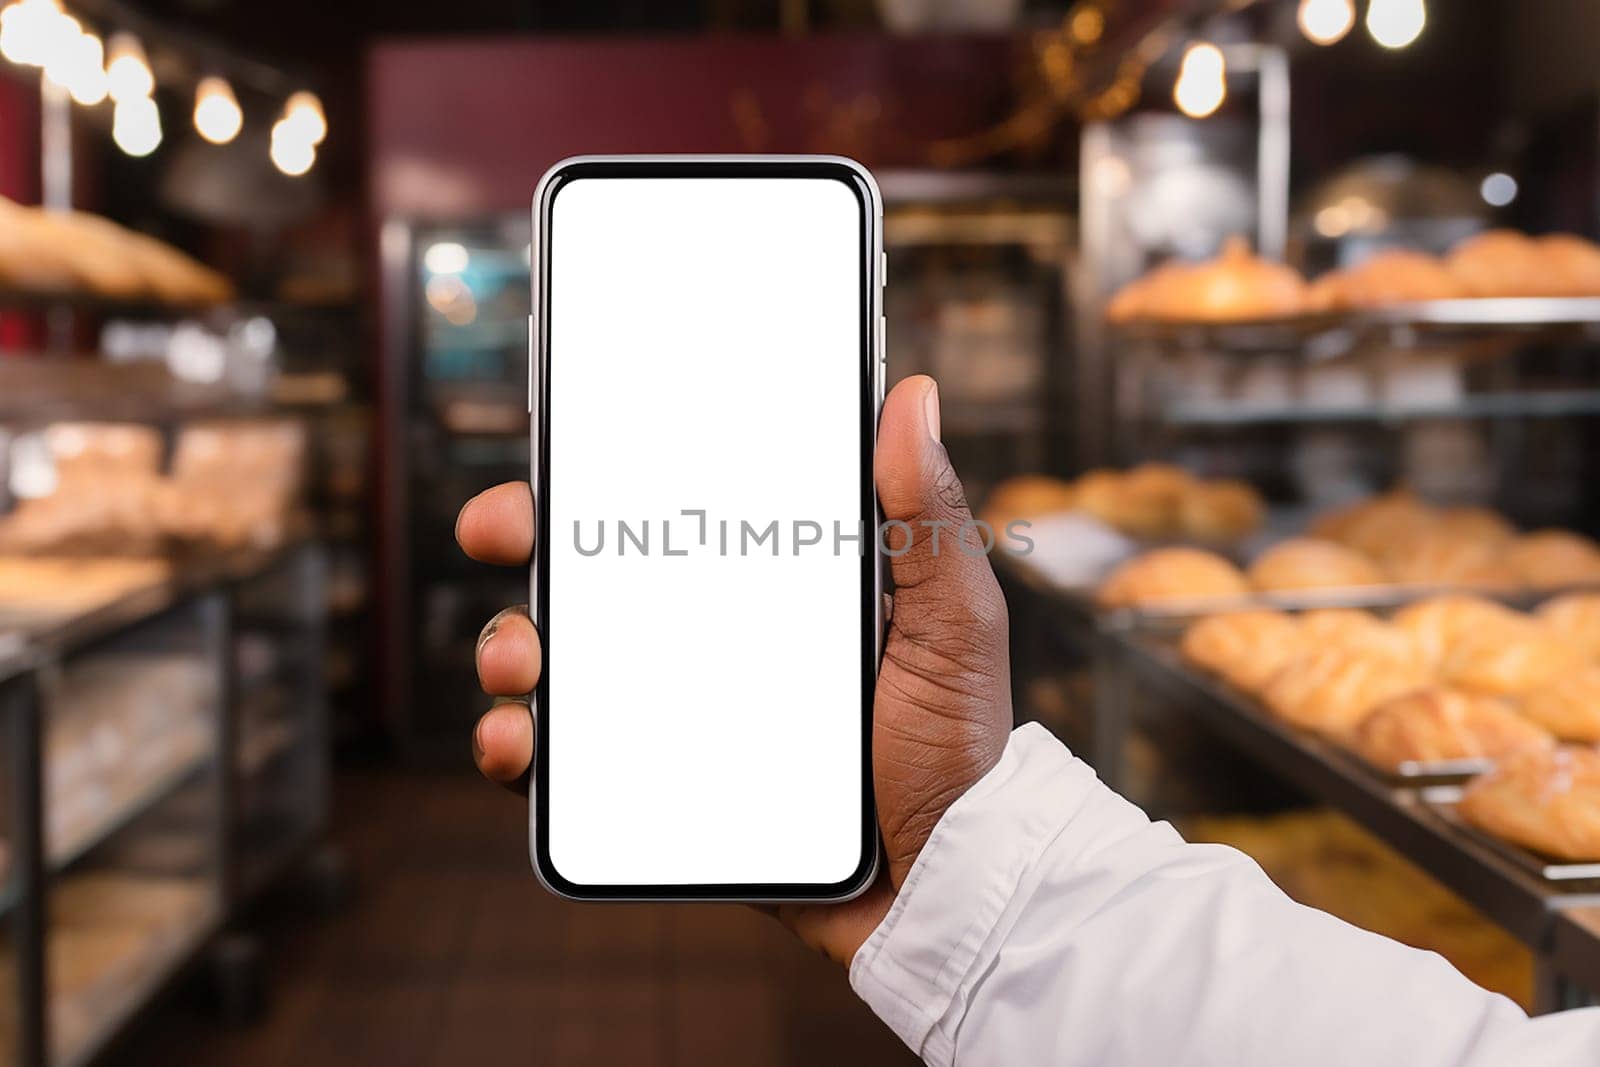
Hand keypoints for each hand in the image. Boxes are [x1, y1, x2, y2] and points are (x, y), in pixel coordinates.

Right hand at [457, 375, 1012, 964]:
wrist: (937, 889)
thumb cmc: (956, 750)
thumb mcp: (953, 624)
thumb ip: (928, 519)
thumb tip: (913, 396)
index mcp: (772, 584)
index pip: (678, 507)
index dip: (610, 469)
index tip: (564, 441)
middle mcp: (713, 638)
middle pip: (598, 573)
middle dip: (528, 537)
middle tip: (502, 528)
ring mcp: (678, 711)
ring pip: (564, 661)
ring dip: (511, 642)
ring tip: (518, 657)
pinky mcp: (657, 786)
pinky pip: (569, 764)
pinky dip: (520, 748)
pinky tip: (517, 743)